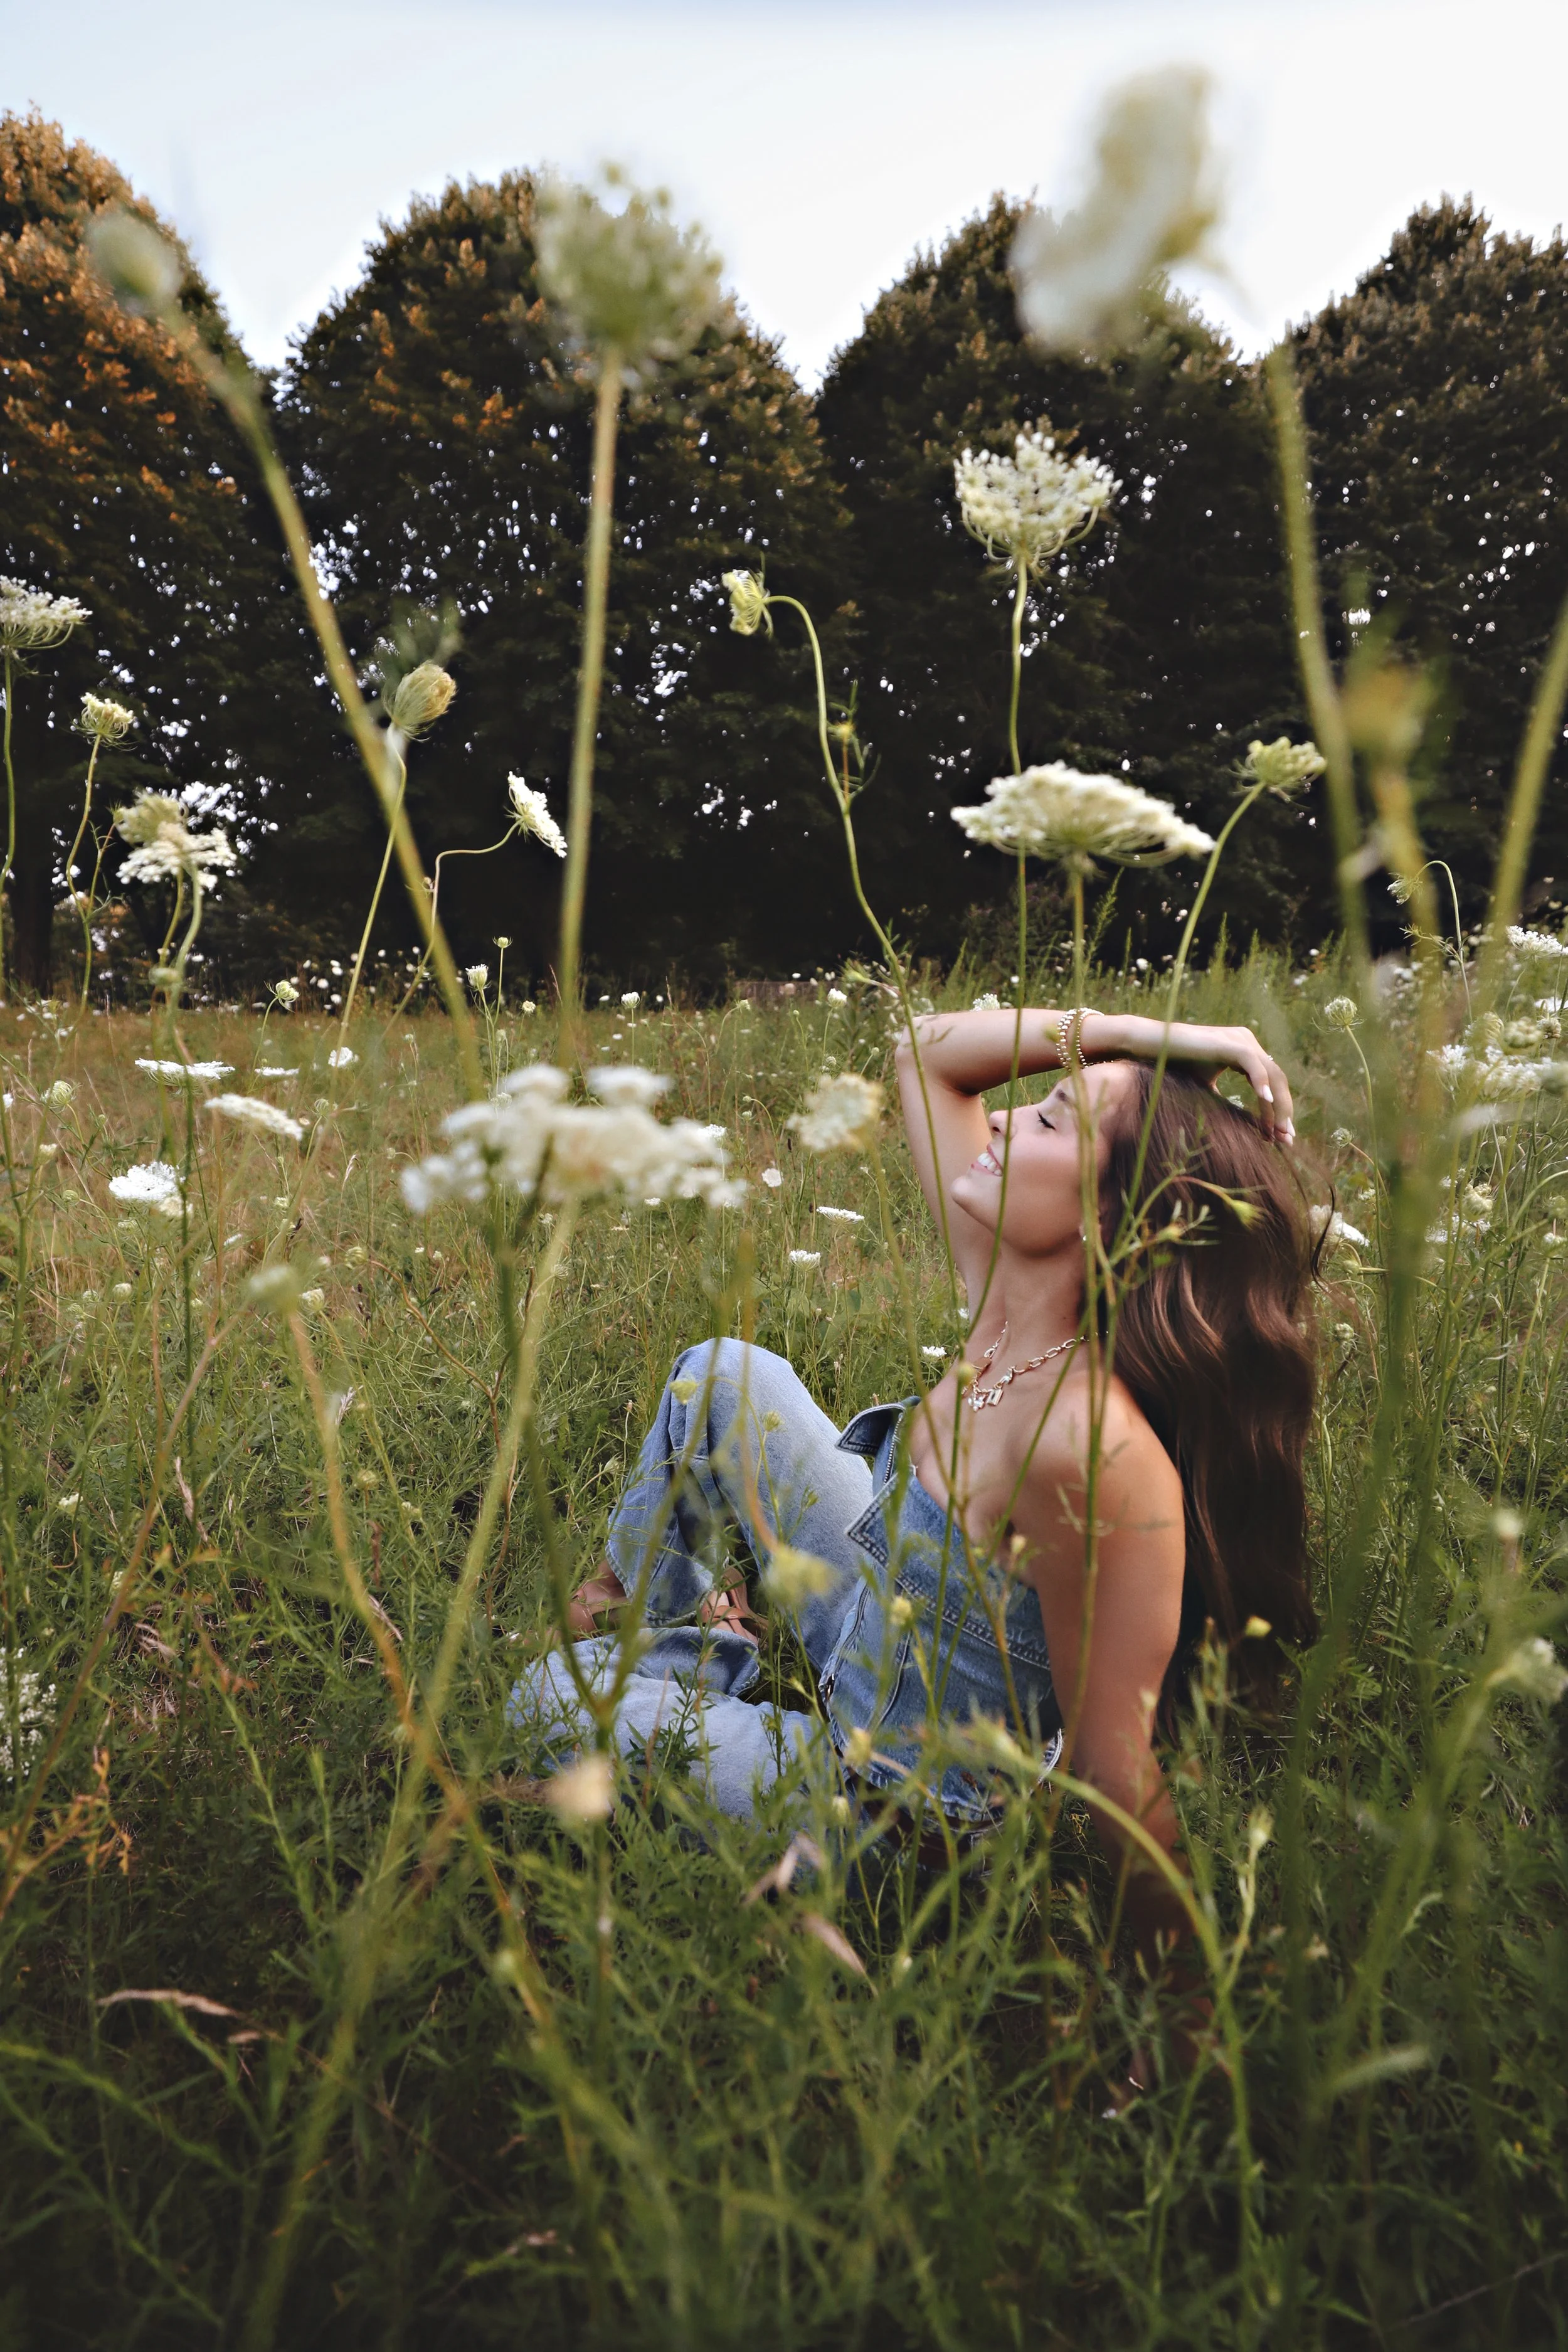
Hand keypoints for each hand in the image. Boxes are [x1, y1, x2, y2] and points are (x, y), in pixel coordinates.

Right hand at [1091, 1014, 1294, 1144]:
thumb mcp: (1204, 1088)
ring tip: (1275, 1132)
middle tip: (1285, 1140)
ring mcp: (1240, 1040)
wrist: (1150, 1046)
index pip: (1271, 1083)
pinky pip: (1254, 1066)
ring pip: (1271, 1075)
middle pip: (1278, 1080)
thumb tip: (1239, 1129)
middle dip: (1283, 1112)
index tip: (1278, 1138)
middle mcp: (1247, 1042)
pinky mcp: (1230, 1043)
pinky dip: (1262, 1085)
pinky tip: (1265, 1104)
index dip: (1278, 1110)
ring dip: (1277, 1105)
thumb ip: (1224, 1102)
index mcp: (1243, 1052)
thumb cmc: (1172, 1066)